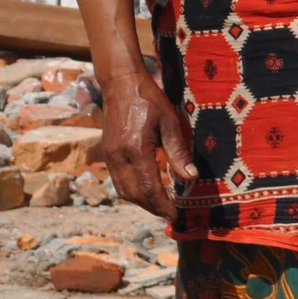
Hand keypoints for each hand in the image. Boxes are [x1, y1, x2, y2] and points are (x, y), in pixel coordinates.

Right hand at [101, 66, 194, 218]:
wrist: (120, 83)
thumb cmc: (149, 100)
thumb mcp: (169, 123)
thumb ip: (178, 152)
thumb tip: (191, 178)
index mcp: (136, 148)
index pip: (150, 187)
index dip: (163, 204)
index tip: (176, 215)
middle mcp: (119, 156)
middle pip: (134, 194)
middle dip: (152, 208)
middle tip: (169, 213)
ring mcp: (110, 155)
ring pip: (123, 190)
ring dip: (141, 202)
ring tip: (159, 205)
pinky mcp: (107, 153)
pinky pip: (117, 180)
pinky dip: (131, 191)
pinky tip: (145, 190)